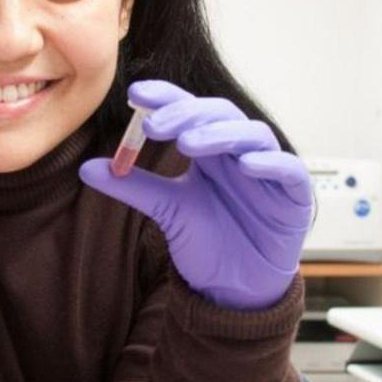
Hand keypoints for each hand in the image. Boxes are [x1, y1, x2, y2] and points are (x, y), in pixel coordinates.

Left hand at [80, 80, 312, 309]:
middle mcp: (239, 150)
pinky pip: (288, 169)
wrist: (235, 286)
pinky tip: (248, 164)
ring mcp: (268, 169)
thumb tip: (87, 168)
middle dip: (187, 114)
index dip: (167, 97)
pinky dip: (270, 162)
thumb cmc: (207, 239)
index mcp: (210, 147)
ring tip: (189, 143)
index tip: (135, 94)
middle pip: (219, 114)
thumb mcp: (166, 208)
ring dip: (221, 134)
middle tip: (155, 124)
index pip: (190, 109)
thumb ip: (132, 186)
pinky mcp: (294, 194)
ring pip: (252, 134)